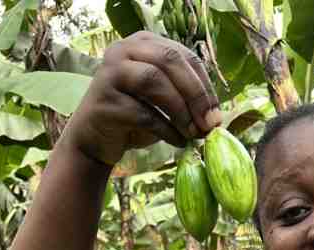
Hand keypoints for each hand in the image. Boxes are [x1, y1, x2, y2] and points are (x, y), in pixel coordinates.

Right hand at [65, 31, 220, 166]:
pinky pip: (144, 113)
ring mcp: (111, 72)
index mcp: (144, 43)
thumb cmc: (134, 118)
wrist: (95, 139)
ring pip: (154, 81)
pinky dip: (167, 130)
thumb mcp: (163, 101)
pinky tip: (178, 142)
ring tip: (194, 133)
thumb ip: (185, 97)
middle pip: (169, 60)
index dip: (205, 85)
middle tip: (210, 123)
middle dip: (196, 94)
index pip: (183, 55)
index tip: (217, 114)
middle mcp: (124, 50)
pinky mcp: (106, 100)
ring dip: (181, 111)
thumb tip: (216, 117)